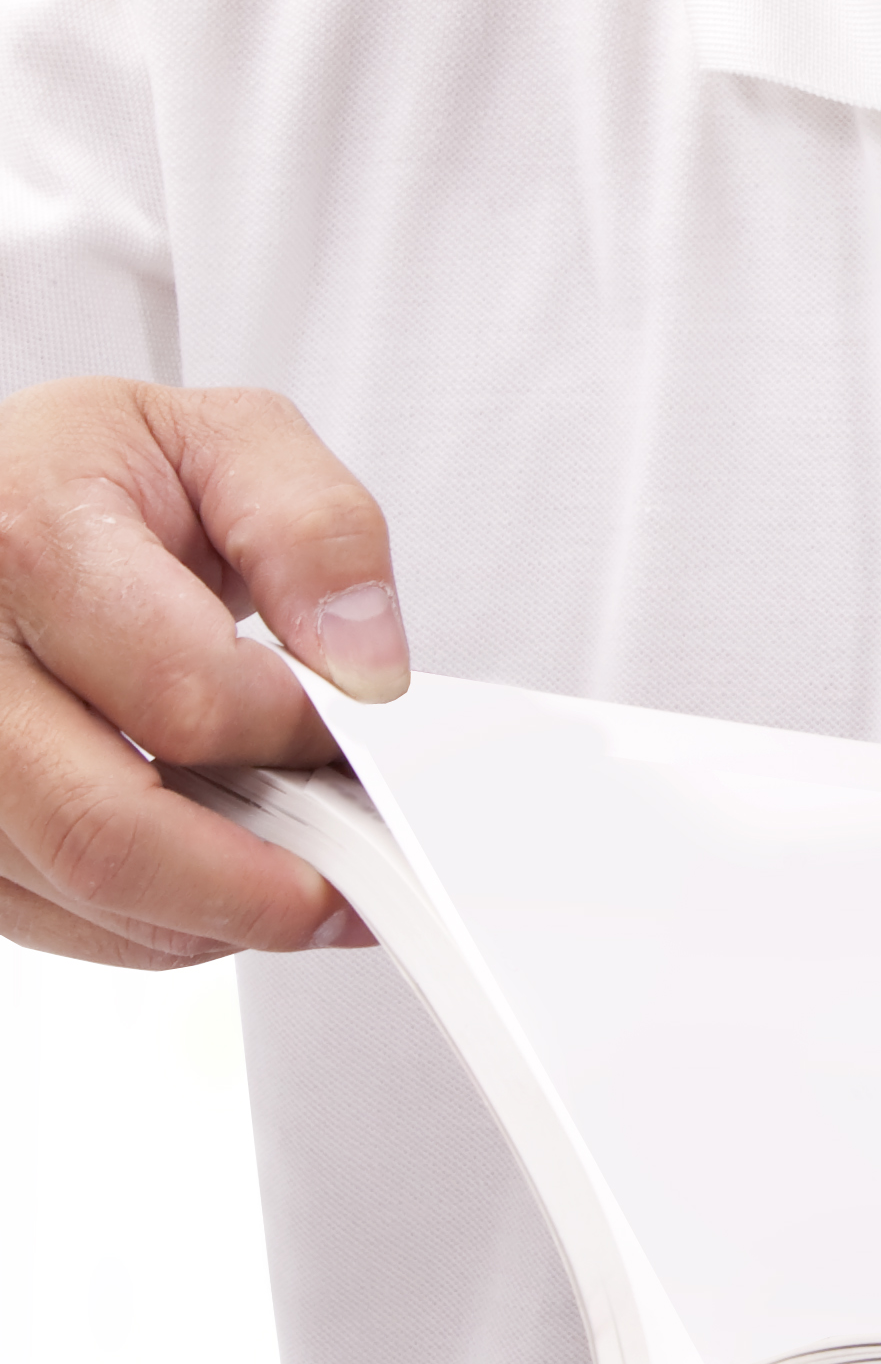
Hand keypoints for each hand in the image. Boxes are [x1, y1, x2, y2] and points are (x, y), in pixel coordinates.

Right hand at [0, 380, 408, 969]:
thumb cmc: (96, 472)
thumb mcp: (228, 442)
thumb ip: (317, 532)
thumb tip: (364, 668)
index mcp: (28, 539)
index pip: (186, 699)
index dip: (293, 740)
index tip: (354, 746)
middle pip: (106, 831)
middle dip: (252, 887)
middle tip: (345, 893)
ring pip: (71, 890)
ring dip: (203, 913)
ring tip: (285, 876)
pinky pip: (37, 911)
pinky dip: (140, 921)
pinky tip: (200, 873)